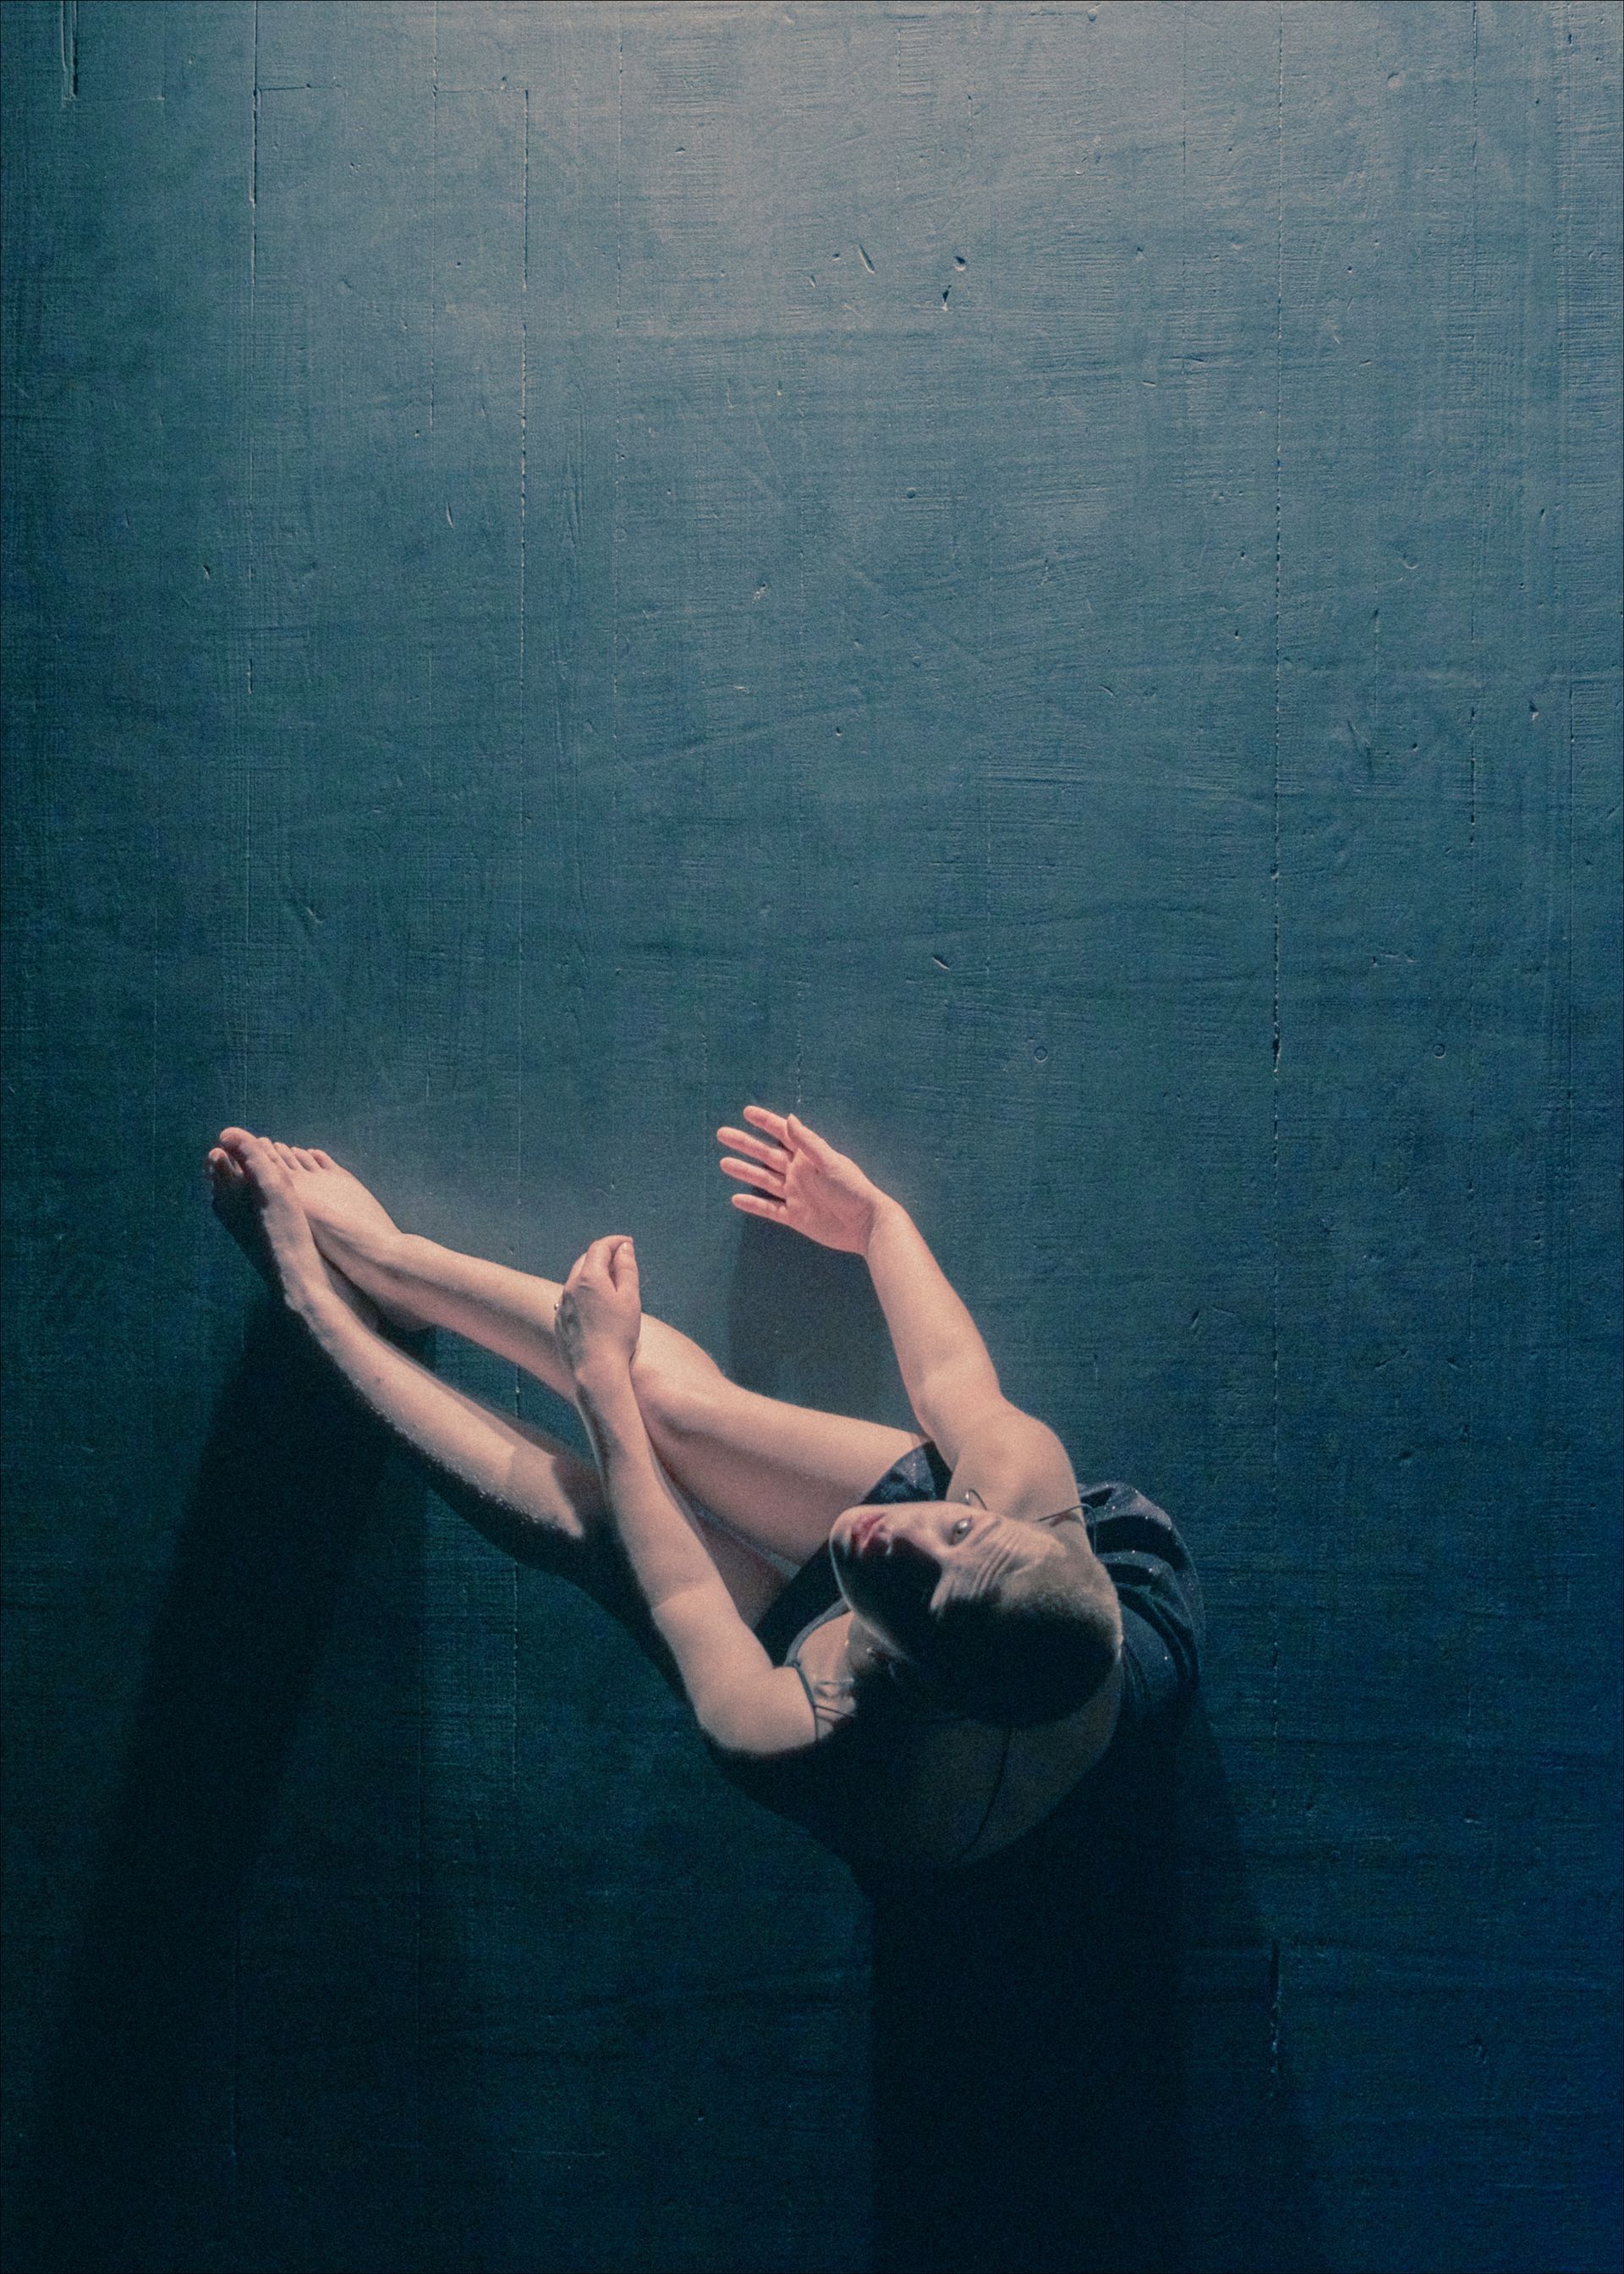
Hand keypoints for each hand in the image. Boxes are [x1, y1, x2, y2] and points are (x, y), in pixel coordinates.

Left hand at [555, 1235, 641, 1379]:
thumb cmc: (618, 1334)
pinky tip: (596, 1307)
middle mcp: (570, 1287)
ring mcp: (561, 1305)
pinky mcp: (558, 1322)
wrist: (596, 1371)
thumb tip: (624, 1248)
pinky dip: (584, 1294)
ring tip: (611, 1285)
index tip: (628, 1243)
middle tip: (622, 1261)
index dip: (615, 1242)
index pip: (600, 1248)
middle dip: (603, 1256)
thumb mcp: (630, 1298)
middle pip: (585, 1261)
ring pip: (576, 1281)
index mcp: (589, 1278)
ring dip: (593, 1276)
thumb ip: (626, 1269)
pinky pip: (570, 1299)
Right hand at [716, 1107, 890, 1256]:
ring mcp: (795, 1194)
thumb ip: (808, 1142)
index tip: (746, 1111)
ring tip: (724, 1163)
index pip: (782, 1134)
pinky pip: (769, 1209)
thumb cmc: (852, 1189)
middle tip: (722, 1134)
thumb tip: (789, 1118)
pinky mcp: (795, 1216)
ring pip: (763, 1180)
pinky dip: (753, 1204)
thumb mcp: (829, 1162)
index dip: (765, 1122)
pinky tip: (736, 1199)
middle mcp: (798, 1173)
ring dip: (744, 1171)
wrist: (864, 1225)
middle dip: (745, 1144)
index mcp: (808, 1156)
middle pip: (766, 1154)